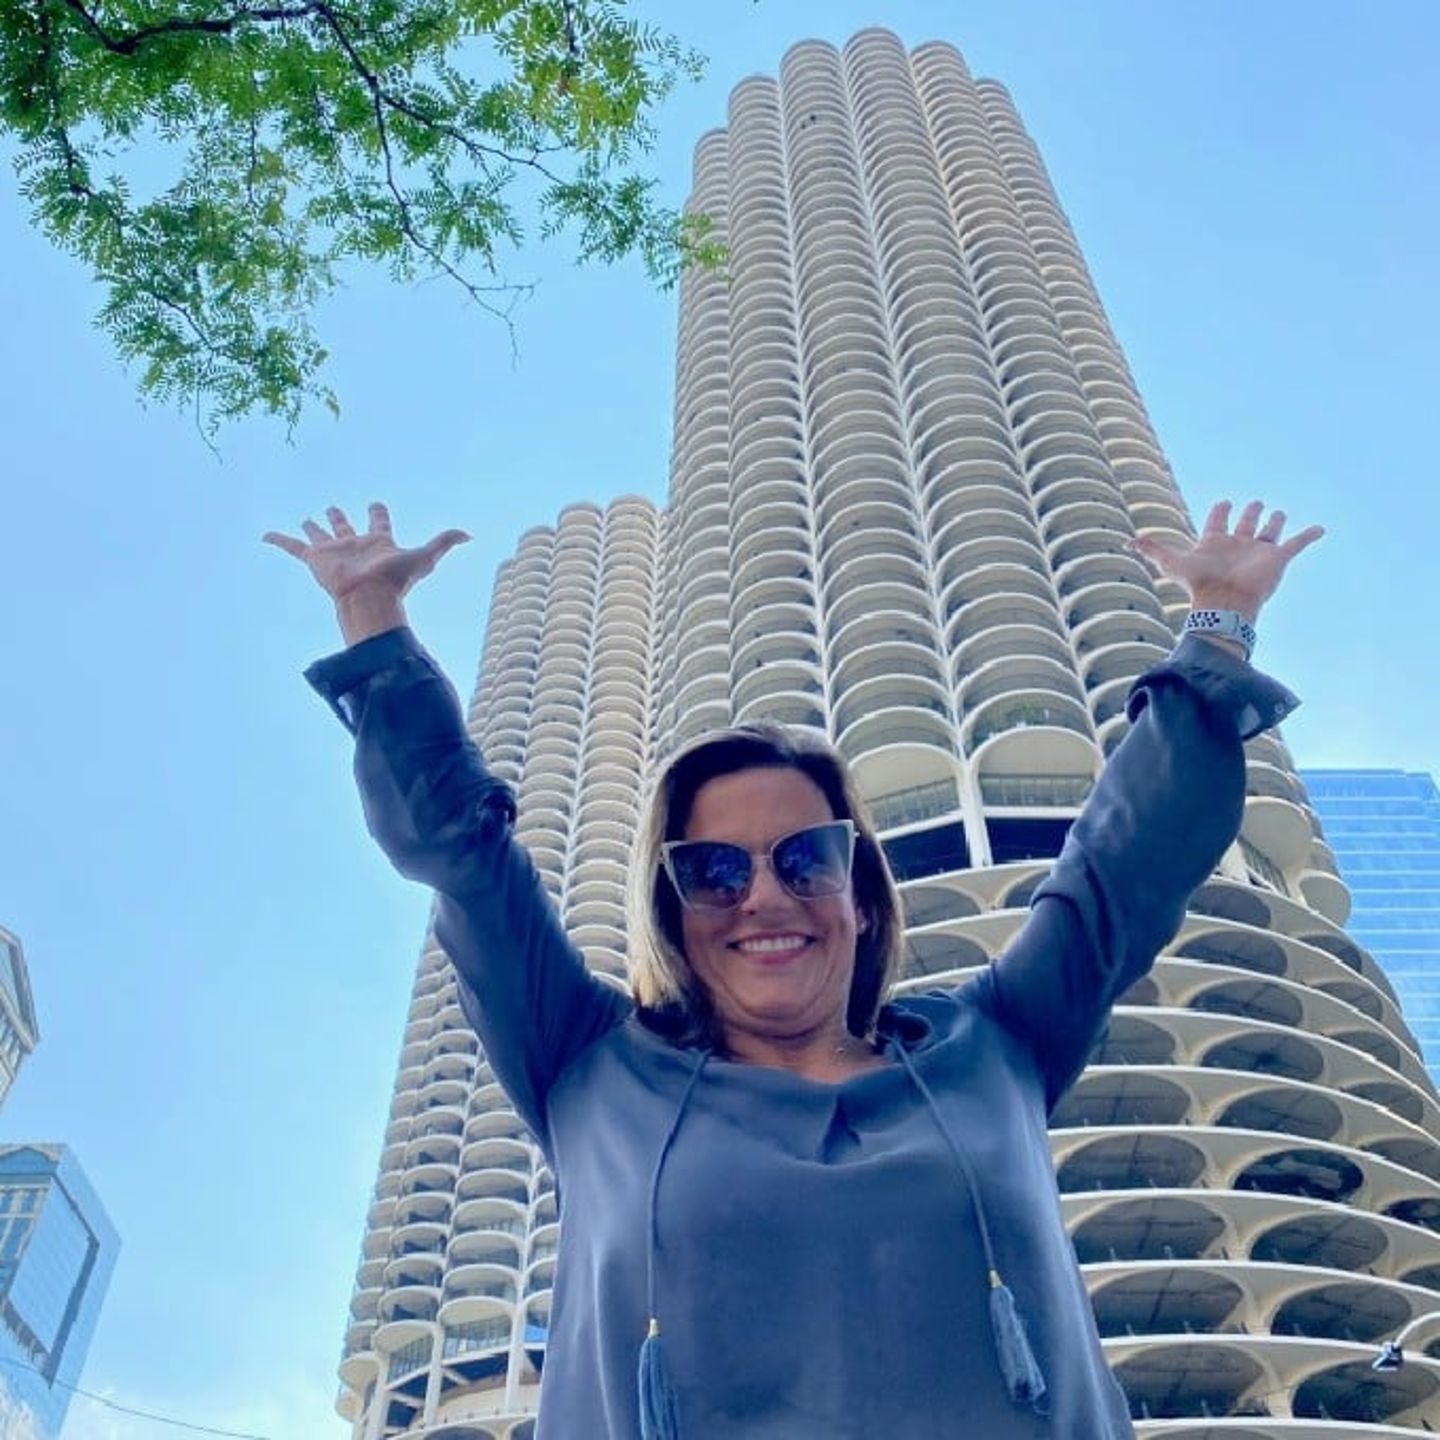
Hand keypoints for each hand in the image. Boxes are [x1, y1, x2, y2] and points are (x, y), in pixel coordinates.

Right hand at [263, 502, 469, 604]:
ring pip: (321, 535)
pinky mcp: (316, 560)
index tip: (376, 503)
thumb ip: (445, 542)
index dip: (378, 512)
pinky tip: (264, 535)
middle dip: (341, 518)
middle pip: (346, 528)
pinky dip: (278, 541)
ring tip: (308, 518)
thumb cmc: (396, 580)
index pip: (379, 523)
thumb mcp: (425, 556)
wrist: (370, 598)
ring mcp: (335, 553)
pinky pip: (293, 547)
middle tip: (334, 508)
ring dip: (314, 526)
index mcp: (378, 543)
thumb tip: (471, 534)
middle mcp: (355, 547)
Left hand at [1128, 500, 1323, 616]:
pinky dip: (1309, 535)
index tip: (1223, 503)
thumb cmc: (1199, 584)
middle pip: (1247, 522)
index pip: (1218, 521)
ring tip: (1278, 514)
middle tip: (1253, 505)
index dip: (1220, 511)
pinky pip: (1297, 544)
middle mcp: (1238, 545)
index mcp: (1216, 542)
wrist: (1224, 603)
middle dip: (1250, 512)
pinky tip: (1320, 529)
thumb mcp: (1172, 563)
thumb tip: (1127, 543)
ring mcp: (1259, 552)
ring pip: (1271, 530)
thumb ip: (1152, 550)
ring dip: (1275, 521)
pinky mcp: (1277, 560)